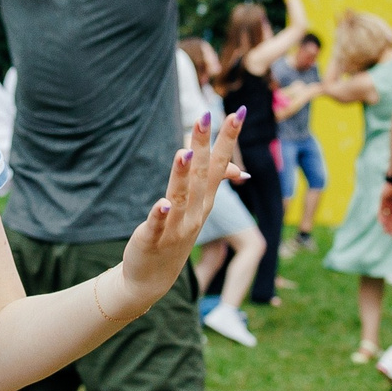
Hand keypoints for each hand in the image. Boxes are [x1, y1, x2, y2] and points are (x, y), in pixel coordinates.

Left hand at [114, 111, 246, 303]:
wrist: (153, 277)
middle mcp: (194, 213)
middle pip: (201, 175)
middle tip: (205, 116)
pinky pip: (157, 225)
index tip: (238, 113)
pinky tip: (161, 204)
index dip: (228, 139)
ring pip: (180, 197)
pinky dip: (159, 215)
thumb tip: (237, 170)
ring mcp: (175, 227)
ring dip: (182, 175)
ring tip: (183, 152)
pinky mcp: (153, 240)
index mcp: (204, 202)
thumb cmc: (175, 234)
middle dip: (203, 146)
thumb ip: (212, 184)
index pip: (219, 166)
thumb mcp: (198, 210)